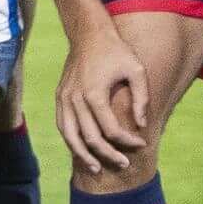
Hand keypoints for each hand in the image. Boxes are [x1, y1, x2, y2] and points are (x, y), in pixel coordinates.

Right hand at [53, 26, 149, 182]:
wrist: (89, 34)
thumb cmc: (116, 52)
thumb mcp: (137, 70)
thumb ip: (141, 99)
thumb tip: (141, 125)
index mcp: (94, 93)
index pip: (111, 130)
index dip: (128, 141)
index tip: (142, 143)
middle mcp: (75, 99)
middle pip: (90, 138)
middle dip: (109, 155)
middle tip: (124, 164)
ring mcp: (64, 99)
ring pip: (70, 136)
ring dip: (83, 155)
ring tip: (96, 169)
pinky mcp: (60, 97)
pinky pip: (63, 125)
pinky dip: (71, 141)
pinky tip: (82, 151)